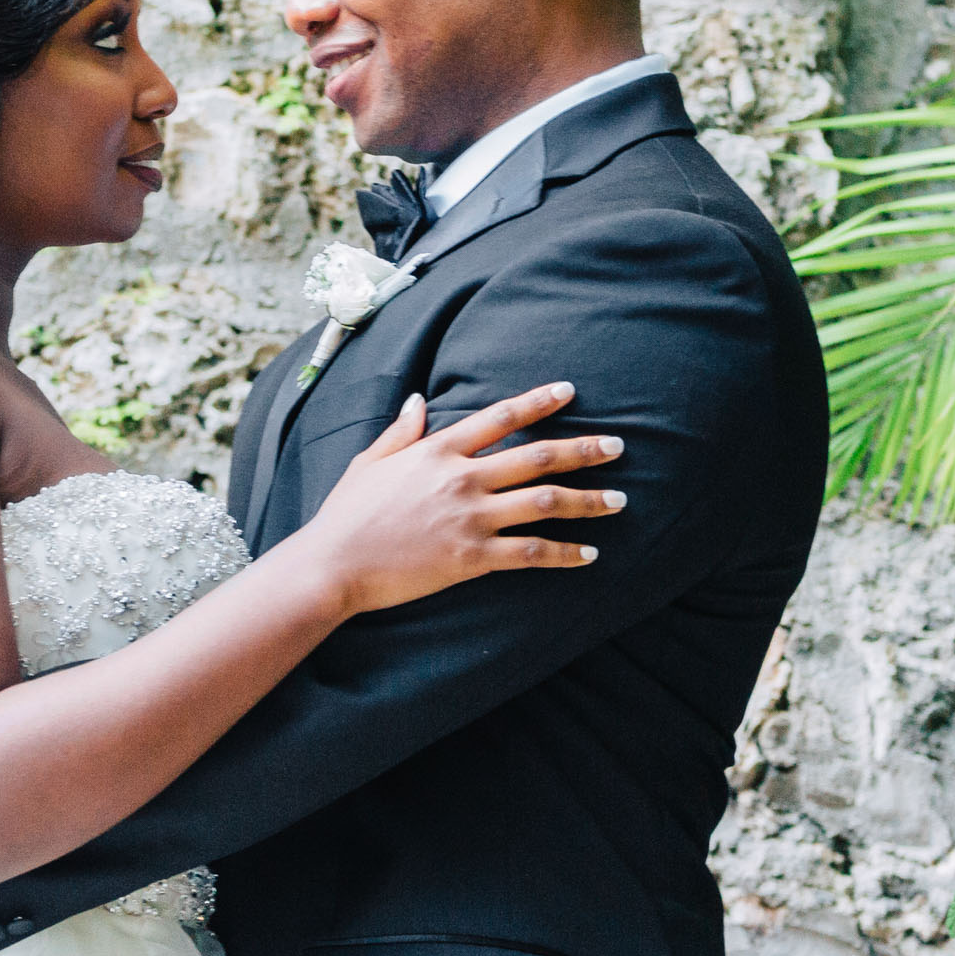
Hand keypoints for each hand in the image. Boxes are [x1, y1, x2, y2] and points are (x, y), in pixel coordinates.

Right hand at [283, 383, 625, 621]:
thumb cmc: (346, 514)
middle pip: (538, 457)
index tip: (570, 391)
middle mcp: (462, 478)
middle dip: (584, 450)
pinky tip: (589, 553)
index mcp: (438, 450)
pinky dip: (565, 553)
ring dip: (588, 500)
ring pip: (545, 503)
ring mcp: (470, 518)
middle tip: (618, 446)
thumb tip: (418, 401)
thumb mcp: (369, 461)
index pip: (500, 417)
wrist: (334, 564)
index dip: (538, 402)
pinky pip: (531, 553)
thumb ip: (401, 431)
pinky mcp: (473, 558)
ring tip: (620, 501)